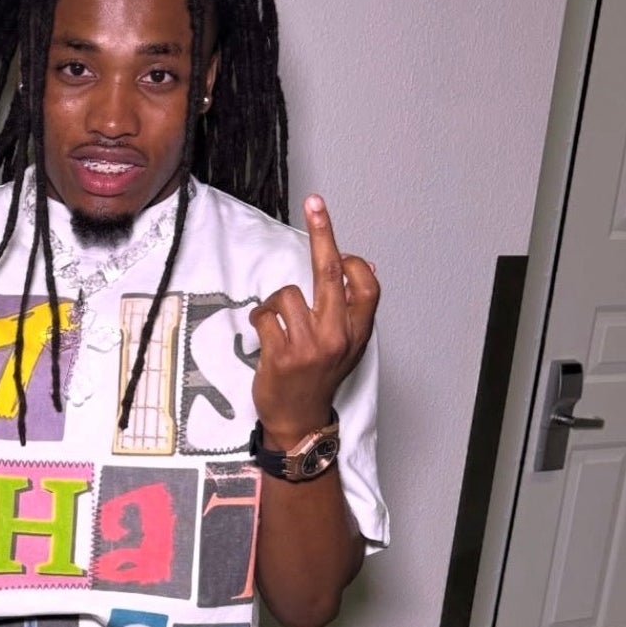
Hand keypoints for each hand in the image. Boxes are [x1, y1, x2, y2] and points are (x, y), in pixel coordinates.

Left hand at [249, 195, 378, 447]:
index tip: (337, 240)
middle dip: (323, 232)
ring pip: (288, 294)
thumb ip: (353, 309)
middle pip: (330, 273)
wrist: (299, 422)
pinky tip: (263, 334)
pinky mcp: (281, 355)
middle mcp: (337, 337)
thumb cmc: (319, 381)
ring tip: (277, 324)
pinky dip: (259, 320)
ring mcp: (309, 347)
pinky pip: (265, 316)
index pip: (365, 284)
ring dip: (276, 303)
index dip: (351, 259)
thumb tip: (366, 264)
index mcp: (357, 333)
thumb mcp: (348, 347)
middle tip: (315, 203)